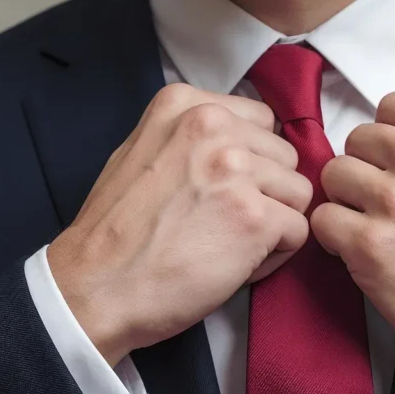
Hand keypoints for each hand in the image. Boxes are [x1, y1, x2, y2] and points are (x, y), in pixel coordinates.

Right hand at [48, 83, 312, 365]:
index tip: (222, 189)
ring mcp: (236, 170)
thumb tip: (241, 142)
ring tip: (228, 244)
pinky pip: (298, 232)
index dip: (250, 162)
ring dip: (273, 223)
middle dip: (265, 192)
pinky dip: (274, 256)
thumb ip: (191, 137)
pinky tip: (234, 265)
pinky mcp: (256, 216)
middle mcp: (213, 126)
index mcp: (185, 105)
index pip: (260, 122)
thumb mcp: (139, 151)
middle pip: (284, 157)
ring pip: (297, 192)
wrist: (96, 287)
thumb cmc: (115, 232)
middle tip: (223, 223)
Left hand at [310, 92, 394, 393]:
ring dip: (345, 200)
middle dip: (365, 169)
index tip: (393, 163)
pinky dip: (333, 237)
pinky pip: (323, 220)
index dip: (387, 138)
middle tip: (381, 203)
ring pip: (333, 175)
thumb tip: (394, 152)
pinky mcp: (368, 244)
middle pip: (357, 140)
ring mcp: (393, 200)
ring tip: (369, 227)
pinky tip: (359, 252)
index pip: (391, 106)